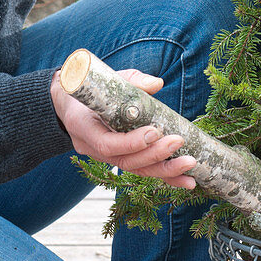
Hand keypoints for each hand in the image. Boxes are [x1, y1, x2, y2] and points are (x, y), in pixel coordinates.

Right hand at [50, 67, 197, 189]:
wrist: (70, 104)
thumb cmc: (90, 89)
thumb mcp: (104, 79)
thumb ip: (129, 80)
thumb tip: (156, 84)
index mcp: (84, 127)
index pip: (108, 144)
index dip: (132, 142)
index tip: (155, 132)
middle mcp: (93, 148)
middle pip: (126, 161)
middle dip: (155, 155)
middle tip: (179, 142)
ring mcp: (107, 158)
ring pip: (136, 170)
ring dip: (166, 171)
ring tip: (190, 167)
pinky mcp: (121, 160)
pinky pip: (143, 172)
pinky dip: (166, 177)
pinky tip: (187, 181)